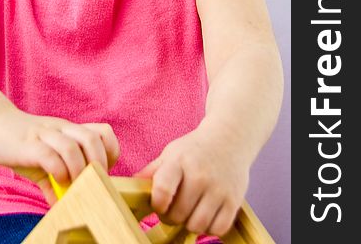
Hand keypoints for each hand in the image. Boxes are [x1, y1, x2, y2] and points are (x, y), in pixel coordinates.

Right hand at [0, 106, 119, 204]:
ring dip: (79, 170)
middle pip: (92, 138)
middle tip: (94, 181)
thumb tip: (64, 205)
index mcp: (70, 131)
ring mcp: (45, 135)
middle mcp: (61, 129)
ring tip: (75, 184)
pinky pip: (49, 155)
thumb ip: (55, 181)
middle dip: (99, 163)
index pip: (102, 132)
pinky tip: (56, 181)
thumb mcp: (43, 160)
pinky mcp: (29, 145)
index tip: (105, 171)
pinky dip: (58, 171)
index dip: (110, 151)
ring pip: (72, 146)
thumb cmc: (23, 145)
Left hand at [133, 126, 248, 237]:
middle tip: (174, 208)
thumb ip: (154, 170)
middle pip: (178, 214)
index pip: (163, 190)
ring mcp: (218, 189)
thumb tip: (132, 184)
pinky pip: (218, 229)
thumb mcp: (172, 153)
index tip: (158, 204)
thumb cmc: (195, 148)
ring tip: (190, 211)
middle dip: (171, 216)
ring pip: (197, 225)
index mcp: (179, 161)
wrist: (229, 138)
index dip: (157, 204)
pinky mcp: (234, 200)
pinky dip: (209, 227)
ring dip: (189, 223)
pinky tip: (206, 214)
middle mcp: (200, 175)